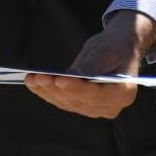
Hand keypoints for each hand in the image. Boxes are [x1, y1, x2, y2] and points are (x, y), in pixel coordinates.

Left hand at [26, 10, 155, 119]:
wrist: (118, 48)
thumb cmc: (115, 46)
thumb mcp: (106, 51)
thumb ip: (91, 66)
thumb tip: (71, 76)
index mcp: (124, 92)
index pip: (97, 95)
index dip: (77, 88)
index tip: (59, 79)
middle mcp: (111, 106)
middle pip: (79, 101)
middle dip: (56, 88)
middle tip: (38, 76)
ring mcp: (95, 108)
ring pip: (67, 102)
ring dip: (47, 91)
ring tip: (32, 78)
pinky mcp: (82, 106)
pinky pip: (62, 101)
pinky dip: (46, 92)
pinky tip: (33, 82)